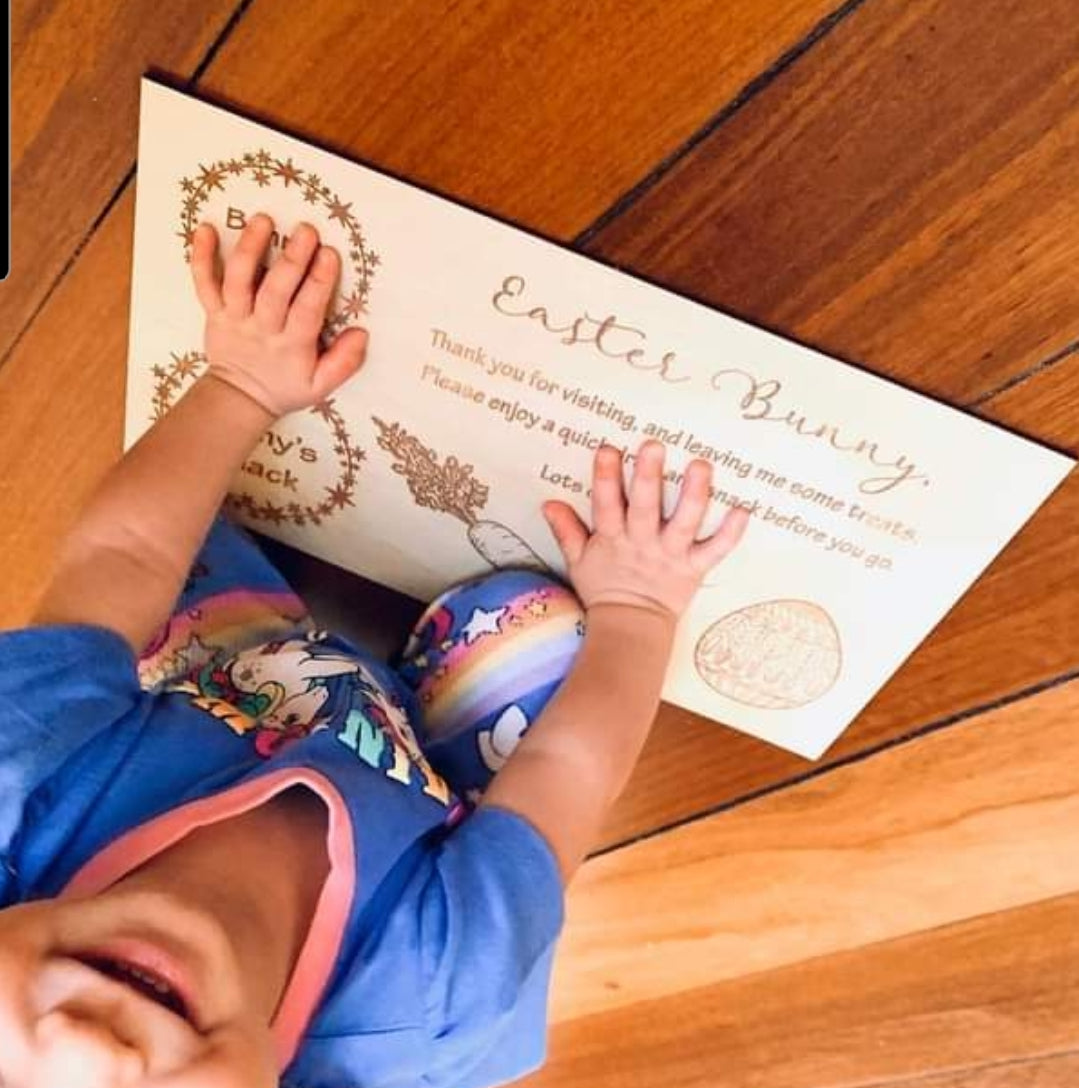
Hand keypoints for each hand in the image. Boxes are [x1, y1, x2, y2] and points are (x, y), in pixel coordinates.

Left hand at [189, 214, 367, 415]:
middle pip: (274, 291)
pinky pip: (203, 282)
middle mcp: (261, 328)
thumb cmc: (285, 387)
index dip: (318, 283)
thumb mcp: (321, 385)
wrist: (240, 398)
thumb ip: (344, 362)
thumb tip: (361, 333)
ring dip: (249, 248)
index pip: (306, 311)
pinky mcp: (213, 310)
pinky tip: (205, 229)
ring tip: (263, 220)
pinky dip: (200, 256)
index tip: (329, 255)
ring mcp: (234, 317)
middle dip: (291, 259)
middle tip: (306, 230)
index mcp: (291, 345)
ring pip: (238, 281)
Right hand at [542, 441, 748, 622]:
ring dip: (694, 495)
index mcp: (613, 538)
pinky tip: (743, 510)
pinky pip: (715, 550)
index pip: (606, 505)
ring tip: (702, 466)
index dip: (605, 478)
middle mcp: (642, 543)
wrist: (630, 628)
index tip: (608, 449)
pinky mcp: (693, 568)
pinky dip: (731, 533)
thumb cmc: (605, 588)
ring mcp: (670, 555)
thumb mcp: (579, 560)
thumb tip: (548, 503)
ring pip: (683, 523)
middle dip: (648, 477)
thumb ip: (566, 530)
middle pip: (644, 508)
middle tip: (653, 446)